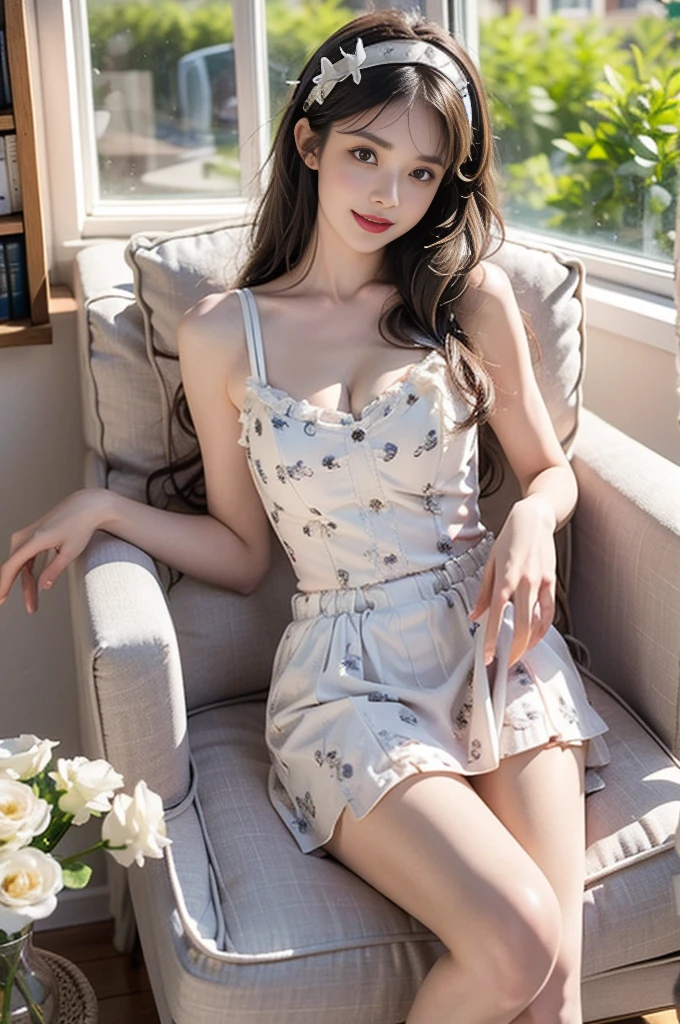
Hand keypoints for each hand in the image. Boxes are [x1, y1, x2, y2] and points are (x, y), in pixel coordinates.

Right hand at [0, 488, 109, 614]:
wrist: (85, 507)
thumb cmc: (80, 526)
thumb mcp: (70, 551)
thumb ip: (55, 570)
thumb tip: (43, 586)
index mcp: (34, 539)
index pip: (12, 566)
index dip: (3, 584)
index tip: (0, 599)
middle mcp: (25, 536)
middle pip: (16, 568)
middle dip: (23, 590)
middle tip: (31, 608)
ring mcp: (26, 535)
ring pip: (20, 565)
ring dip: (26, 584)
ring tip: (33, 604)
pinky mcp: (30, 536)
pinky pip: (24, 558)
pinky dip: (27, 573)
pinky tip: (31, 586)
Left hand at [468, 495, 556, 666]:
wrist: (533, 519)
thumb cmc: (509, 539)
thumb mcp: (490, 563)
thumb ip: (483, 593)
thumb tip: (475, 616)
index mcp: (504, 580)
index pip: (496, 618)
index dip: (492, 641)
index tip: (488, 658)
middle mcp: (524, 584)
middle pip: (522, 627)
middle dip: (515, 650)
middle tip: (507, 662)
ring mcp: (540, 584)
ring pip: (539, 623)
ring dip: (530, 642)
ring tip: (520, 652)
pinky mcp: (552, 583)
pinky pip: (549, 612)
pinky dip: (543, 628)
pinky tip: (534, 636)